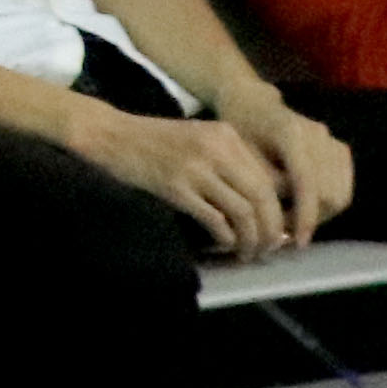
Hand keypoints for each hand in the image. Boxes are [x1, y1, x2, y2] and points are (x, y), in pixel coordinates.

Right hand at [57, 93, 291, 257]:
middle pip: (262, 197)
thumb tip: (259, 201)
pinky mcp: (175, 186)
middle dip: (270, 230)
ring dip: (250, 239)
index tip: (275, 230)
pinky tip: (222, 244)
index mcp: (227, 135)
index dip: (278, 210)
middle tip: (266, 249)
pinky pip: (214, 219)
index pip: (268, 179)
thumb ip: (228, 161)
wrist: (108, 134)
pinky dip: (225, 237)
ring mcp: (196, 167)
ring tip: (246, 252)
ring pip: (243, 212)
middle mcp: (217, 149)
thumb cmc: (151, 140)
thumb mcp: (198, 139)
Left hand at [208, 84, 355, 244]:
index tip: (297, 242)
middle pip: (330, 194)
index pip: (308, 186)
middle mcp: (319, 135)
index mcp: (292, 135)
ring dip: (321, 214)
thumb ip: (265, 187)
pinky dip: (329, 202)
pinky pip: (344, 186)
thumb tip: (281, 223)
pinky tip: (305, 208)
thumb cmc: (238, 131)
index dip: (305, 217)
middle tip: (285, 232)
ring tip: (294, 221)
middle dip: (312, 219)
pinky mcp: (339, 148)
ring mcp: (332, 140)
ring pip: (341, 193)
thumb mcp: (243, 158)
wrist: (252, 102)